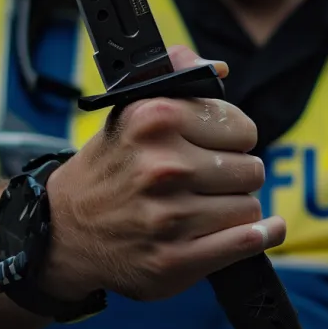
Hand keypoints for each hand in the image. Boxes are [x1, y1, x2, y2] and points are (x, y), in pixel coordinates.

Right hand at [41, 45, 286, 301]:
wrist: (64, 229)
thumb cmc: (109, 167)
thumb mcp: (130, 111)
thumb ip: (176, 79)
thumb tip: (220, 69)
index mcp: (155, 120)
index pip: (242, 128)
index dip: (234, 138)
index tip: (219, 146)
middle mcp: (162, 167)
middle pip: (250, 169)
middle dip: (236, 175)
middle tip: (210, 181)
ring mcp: (169, 217)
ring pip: (249, 207)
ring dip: (235, 208)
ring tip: (206, 206)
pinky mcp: (175, 259)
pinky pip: (247, 241)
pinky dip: (261, 235)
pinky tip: (264, 230)